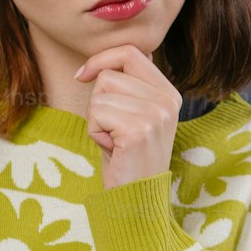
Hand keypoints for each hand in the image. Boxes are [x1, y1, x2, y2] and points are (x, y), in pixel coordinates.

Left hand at [73, 45, 182, 189]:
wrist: (135, 198)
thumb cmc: (125, 157)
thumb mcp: (131, 115)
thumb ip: (127, 86)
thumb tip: (101, 61)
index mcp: (168, 93)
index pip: (130, 52)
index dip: (100, 60)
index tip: (82, 76)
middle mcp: (167, 100)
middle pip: (109, 74)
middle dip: (98, 101)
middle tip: (112, 129)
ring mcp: (155, 114)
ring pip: (100, 94)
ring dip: (96, 120)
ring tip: (114, 140)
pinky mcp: (138, 130)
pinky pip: (96, 113)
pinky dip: (95, 132)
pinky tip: (112, 148)